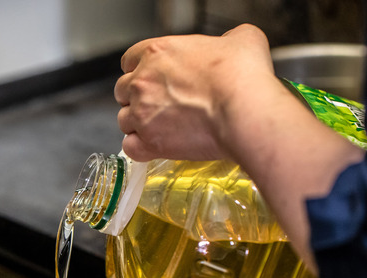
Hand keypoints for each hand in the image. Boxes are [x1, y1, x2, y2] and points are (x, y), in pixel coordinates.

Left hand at [114, 24, 276, 161]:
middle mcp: (143, 81)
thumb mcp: (241, 39)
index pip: (129, 60)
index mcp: (157, 53)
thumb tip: (232, 44)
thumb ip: (228, 39)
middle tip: (159, 106)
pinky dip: (140, 148)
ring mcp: (143, 113)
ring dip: (139, 124)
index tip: (151, 80)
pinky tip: (154, 147)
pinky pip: (131, 147)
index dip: (140, 71)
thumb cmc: (241, 76)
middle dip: (137, 98)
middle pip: (123, 91)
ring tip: (161, 128)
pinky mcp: (150, 142)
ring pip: (125, 121)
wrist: (244, 109)